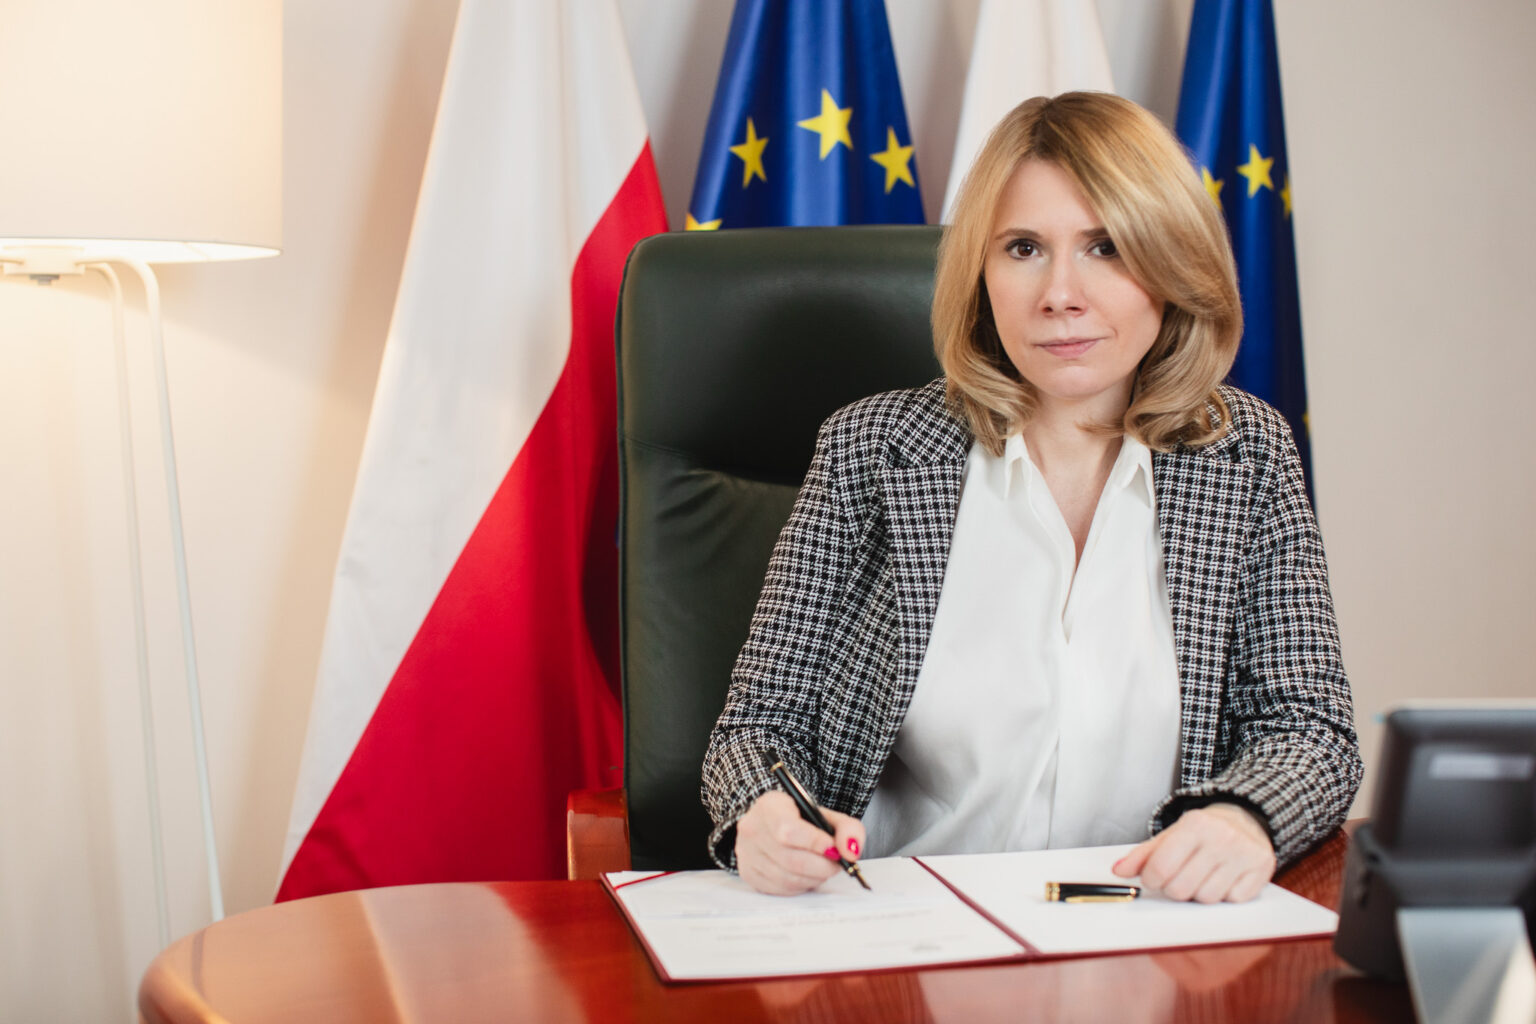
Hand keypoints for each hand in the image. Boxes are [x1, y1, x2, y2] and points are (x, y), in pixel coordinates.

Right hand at [735, 790, 865, 894]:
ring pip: (787, 878)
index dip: (814, 843)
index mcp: (769, 806)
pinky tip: (806, 874)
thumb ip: (847, 828)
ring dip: (813, 878)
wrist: (775, 825)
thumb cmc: (800, 820)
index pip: (788, 829)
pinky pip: (781, 889)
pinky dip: (800, 885)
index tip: (833, 849)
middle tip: (836, 863)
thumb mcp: (825, 815)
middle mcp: (752, 828)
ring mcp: (747, 853)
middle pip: (790, 858)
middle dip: (821, 865)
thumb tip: (851, 851)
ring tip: (822, 867)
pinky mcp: (748, 873)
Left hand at [1112, 802, 1275, 902]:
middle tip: (1180, 876)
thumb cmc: (1203, 830)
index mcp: (1194, 825)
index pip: (1161, 868)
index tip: (1155, 877)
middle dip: (1175, 888)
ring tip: (1203, 875)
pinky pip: (1233, 900)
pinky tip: (1224, 877)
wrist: (1246, 818)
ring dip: (1200, 892)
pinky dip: (1225, 894)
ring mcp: (1244, 854)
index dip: (1152, 879)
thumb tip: (1119, 871)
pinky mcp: (1262, 869)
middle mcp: (1222, 837)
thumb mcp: (1171, 834)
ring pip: (1207, 898)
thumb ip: (1143, 854)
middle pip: (1182, 889)